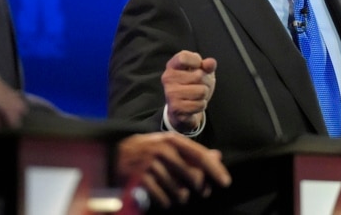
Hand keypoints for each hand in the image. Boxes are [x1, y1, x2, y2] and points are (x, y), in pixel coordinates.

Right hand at [115, 132, 230, 207]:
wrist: (116, 152)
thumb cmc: (148, 150)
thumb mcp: (169, 146)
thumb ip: (192, 152)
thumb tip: (217, 156)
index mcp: (171, 140)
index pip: (199, 154)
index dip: (214, 168)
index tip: (225, 181)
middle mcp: (162, 149)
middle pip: (192, 175)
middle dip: (199, 186)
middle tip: (199, 189)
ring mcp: (150, 163)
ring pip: (178, 189)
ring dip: (181, 195)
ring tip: (179, 193)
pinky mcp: (140, 178)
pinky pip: (163, 197)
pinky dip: (166, 201)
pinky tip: (165, 198)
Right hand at [161, 51, 215, 131]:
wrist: (183, 108)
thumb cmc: (193, 85)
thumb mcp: (201, 72)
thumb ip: (207, 66)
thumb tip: (211, 63)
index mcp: (172, 65)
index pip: (183, 57)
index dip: (196, 61)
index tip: (198, 66)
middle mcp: (168, 78)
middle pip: (199, 76)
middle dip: (206, 82)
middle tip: (200, 85)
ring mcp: (170, 93)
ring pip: (201, 91)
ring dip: (204, 95)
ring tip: (196, 95)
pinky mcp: (175, 108)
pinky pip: (200, 105)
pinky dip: (201, 105)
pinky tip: (194, 104)